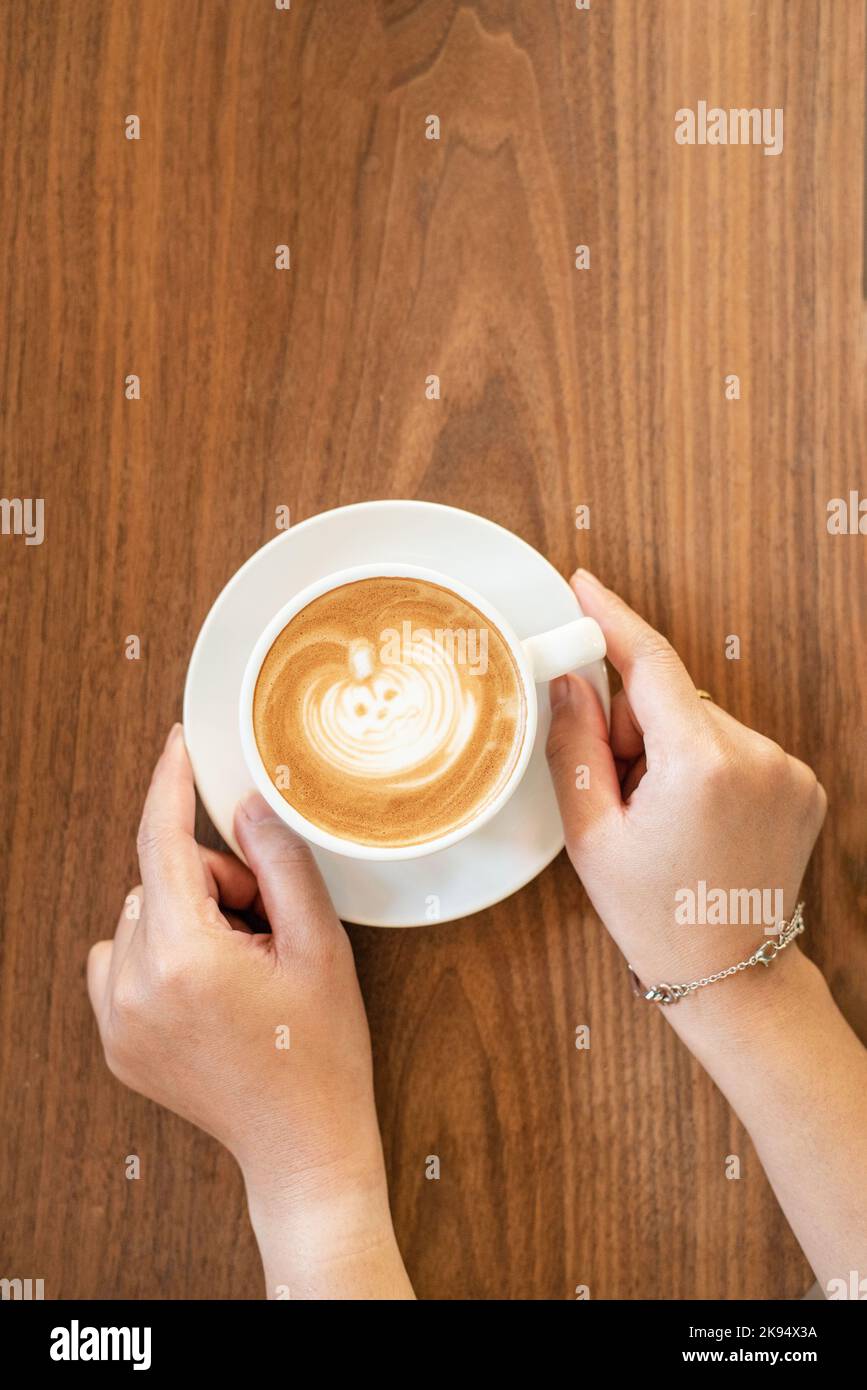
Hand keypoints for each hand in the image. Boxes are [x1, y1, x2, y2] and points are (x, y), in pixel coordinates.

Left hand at [87, 724, 412, 1297]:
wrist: (302, 1146)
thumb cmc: (321, 1052)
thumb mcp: (319, 946)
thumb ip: (280, 863)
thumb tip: (247, 806)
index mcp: (184, 957)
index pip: (161, 842)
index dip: (171, 784)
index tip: (177, 745)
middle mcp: (134, 988)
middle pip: (159, 879)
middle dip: (212, 883)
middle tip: (264, 927)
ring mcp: (116, 1021)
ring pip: (139, 916)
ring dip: (185, 919)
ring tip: (240, 966)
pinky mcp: (114, 1042)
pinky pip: (120, 960)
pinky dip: (157, 955)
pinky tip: (206, 988)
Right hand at [546, 571, 826, 1029]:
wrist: (731, 973)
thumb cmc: (655, 915)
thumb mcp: (592, 834)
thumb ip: (575, 744)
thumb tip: (570, 680)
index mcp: (701, 766)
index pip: (650, 663)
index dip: (611, 618)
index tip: (583, 585)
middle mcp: (757, 755)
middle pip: (671, 697)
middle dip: (635, 727)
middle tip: (623, 794)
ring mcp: (788, 768)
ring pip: (701, 719)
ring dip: (672, 748)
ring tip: (664, 818)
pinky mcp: (802, 780)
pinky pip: (734, 742)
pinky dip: (706, 763)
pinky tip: (698, 817)